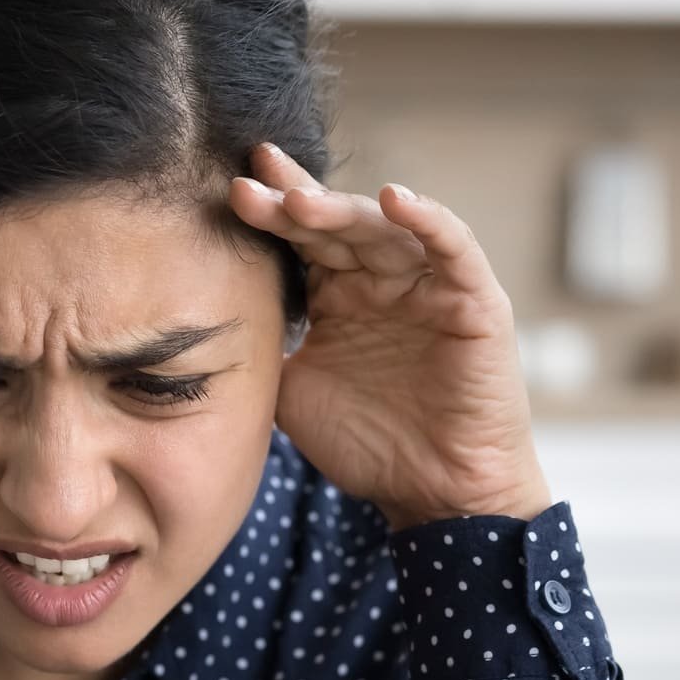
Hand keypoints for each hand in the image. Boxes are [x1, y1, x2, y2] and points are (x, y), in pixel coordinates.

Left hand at [229, 140, 550, 530]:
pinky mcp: (474, 300)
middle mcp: (383, 281)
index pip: (302, 240)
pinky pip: (454, 247)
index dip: (270, 213)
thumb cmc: (369, 447)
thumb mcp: (294, 391)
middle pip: (336, 225)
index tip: (231, 189)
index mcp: (340, 296)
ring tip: (299, 200)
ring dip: (343, 211)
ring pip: (384, 229)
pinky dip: (428, 219)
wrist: (437, 496)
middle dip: (292, 203)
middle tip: (249, 183)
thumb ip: (262, 347)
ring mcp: (429, 285)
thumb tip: (204, 315)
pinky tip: (395, 199)